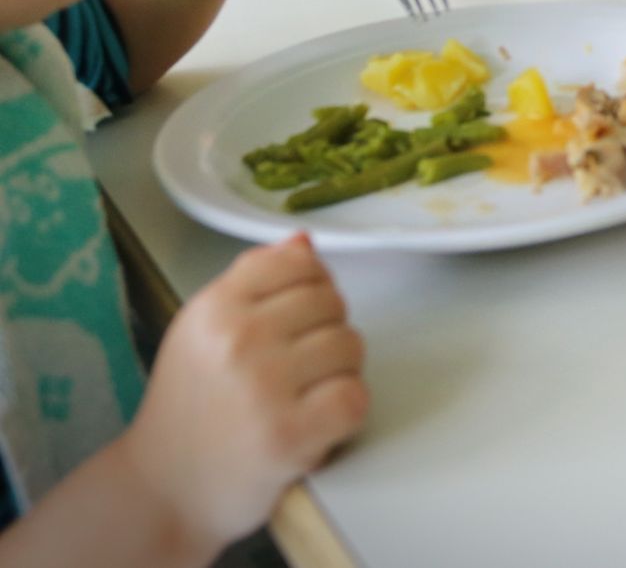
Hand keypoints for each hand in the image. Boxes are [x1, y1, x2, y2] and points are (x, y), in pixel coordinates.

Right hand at [119, 235, 366, 551]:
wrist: (163, 491)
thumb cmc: (190, 406)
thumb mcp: (203, 330)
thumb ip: (254, 281)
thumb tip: (304, 242)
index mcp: (215, 306)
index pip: (302, 263)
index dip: (311, 290)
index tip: (293, 322)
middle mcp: (238, 339)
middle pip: (332, 302)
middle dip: (324, 333)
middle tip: (293, 370)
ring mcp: (264, 387)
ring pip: (351, 345)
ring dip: (338, 373)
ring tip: (300, 397)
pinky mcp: (290, 435)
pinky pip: (355, 397)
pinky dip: (345, 412)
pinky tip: (315, 423)